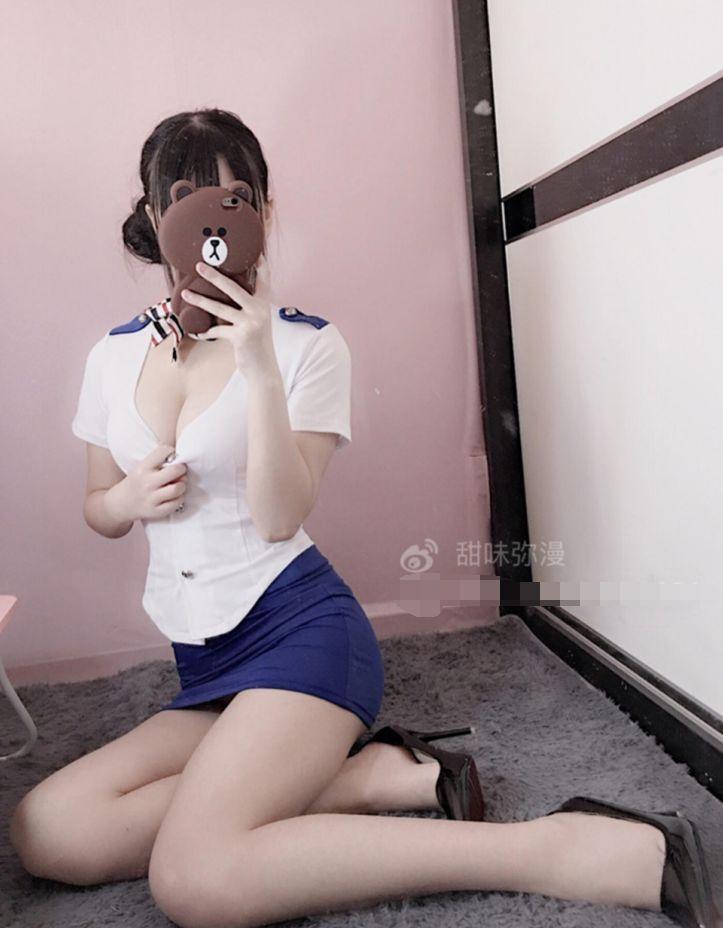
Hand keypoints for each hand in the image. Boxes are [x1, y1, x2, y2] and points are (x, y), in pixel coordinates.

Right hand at [106, 444, 187, 522]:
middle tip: (179, 471)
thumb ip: (159, 462)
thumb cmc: (137, 482)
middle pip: (176, 470)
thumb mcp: (142, 467)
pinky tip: (174, 496)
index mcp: (142, 468)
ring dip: (182, 485)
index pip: (164, 451)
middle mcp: (147, 483)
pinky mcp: (156, 511)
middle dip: (181, 469)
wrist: (121, 503)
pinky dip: (179, 498)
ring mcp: (151, 498)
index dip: (171, 452)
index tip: (172, 456)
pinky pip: (177, 502)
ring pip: (178, 488)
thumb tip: (181, 459)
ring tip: (177, 484)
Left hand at [180, 256, 275, 376]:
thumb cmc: (256, 345)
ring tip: (186, 293)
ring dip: (200, 301)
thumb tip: (224, 297)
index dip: (260, 265)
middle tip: (199, 265)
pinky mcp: (241, 336)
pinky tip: (196, 333)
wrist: (263, 369)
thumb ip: (247, 309)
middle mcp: (259, 310)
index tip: (255, 252)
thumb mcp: (257, 323)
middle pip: (234, 288)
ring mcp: (251, 323)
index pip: (264, 280)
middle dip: (214, 275)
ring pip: (219, 307)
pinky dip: (205, 332)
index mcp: (264, 304)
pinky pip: (216, 330)